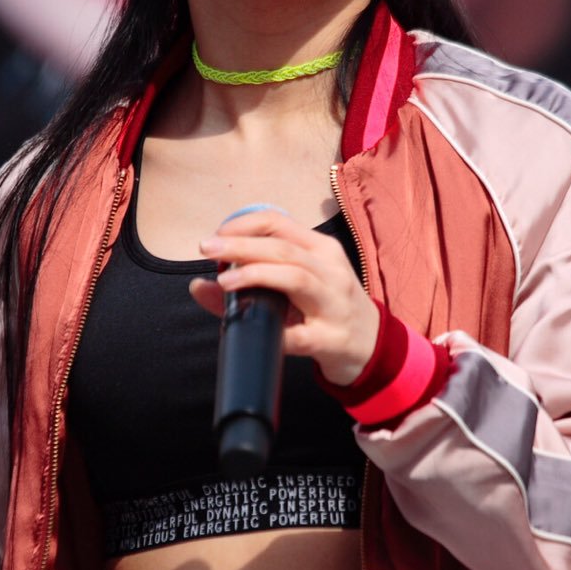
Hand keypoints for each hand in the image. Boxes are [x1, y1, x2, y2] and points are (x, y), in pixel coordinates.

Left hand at [190, 209, 379, 386]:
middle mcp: (331, 271)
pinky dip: (272, 329)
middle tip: (206, 248)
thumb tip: (199, 285)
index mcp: (321, 250)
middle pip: (283, 248)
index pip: (280, 223)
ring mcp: (333, 304)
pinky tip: (249, 328)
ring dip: (255, 275)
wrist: (371, 347)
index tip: (217, 233)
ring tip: (224, 280)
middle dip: (241, 245)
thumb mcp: (299, 285)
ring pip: (295, 277)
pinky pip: (298, 334)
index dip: (244, 224)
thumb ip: (255, 279)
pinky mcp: (329, 339)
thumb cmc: (327, 309)